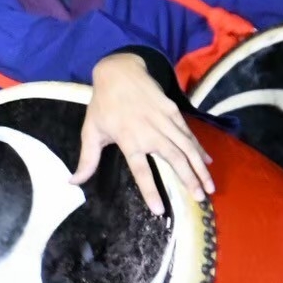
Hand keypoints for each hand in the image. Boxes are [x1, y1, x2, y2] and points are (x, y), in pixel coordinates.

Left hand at [73, 53, 213, 213]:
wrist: (119, 72)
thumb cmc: (103, 105)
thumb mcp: (91, 131)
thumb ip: (87, 159)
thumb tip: (74, 182)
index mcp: (128, 139)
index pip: (141, 170)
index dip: (150, 190)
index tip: (160, 209)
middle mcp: (149, 132)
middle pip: (173, 159)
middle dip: (189, 179)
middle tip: (200, 198)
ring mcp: (164, 121)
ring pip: (186, 147)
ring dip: (200, 168)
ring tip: (209, 187)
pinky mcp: (173, 112)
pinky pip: (189, 134)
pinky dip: (200, 149)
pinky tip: (208, 162)